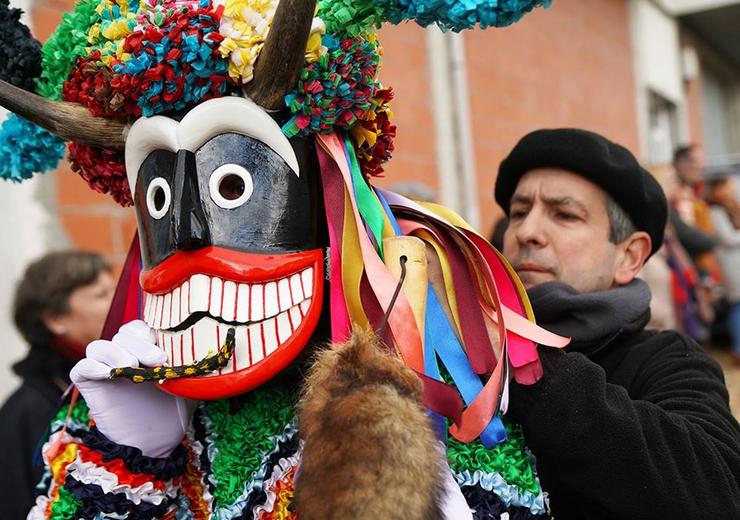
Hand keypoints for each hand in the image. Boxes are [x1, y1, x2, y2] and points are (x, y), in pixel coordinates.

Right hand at [70, 320, 194, 457]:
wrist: (154, 443)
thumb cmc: (171, 410)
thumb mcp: (188, 383)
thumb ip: (192, 365)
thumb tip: (209, 350)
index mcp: (144, 349)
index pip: (141, 327)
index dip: (152, 333)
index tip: (168, 351)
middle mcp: (122, 355)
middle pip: (123, 334)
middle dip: (140, 343)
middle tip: (157, 360)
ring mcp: (103, 369)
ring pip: (99, 346)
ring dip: (117, 352)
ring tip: (134, 367)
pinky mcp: (88, 385)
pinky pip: (81, 367)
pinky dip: (93, 366)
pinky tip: (110, 374)